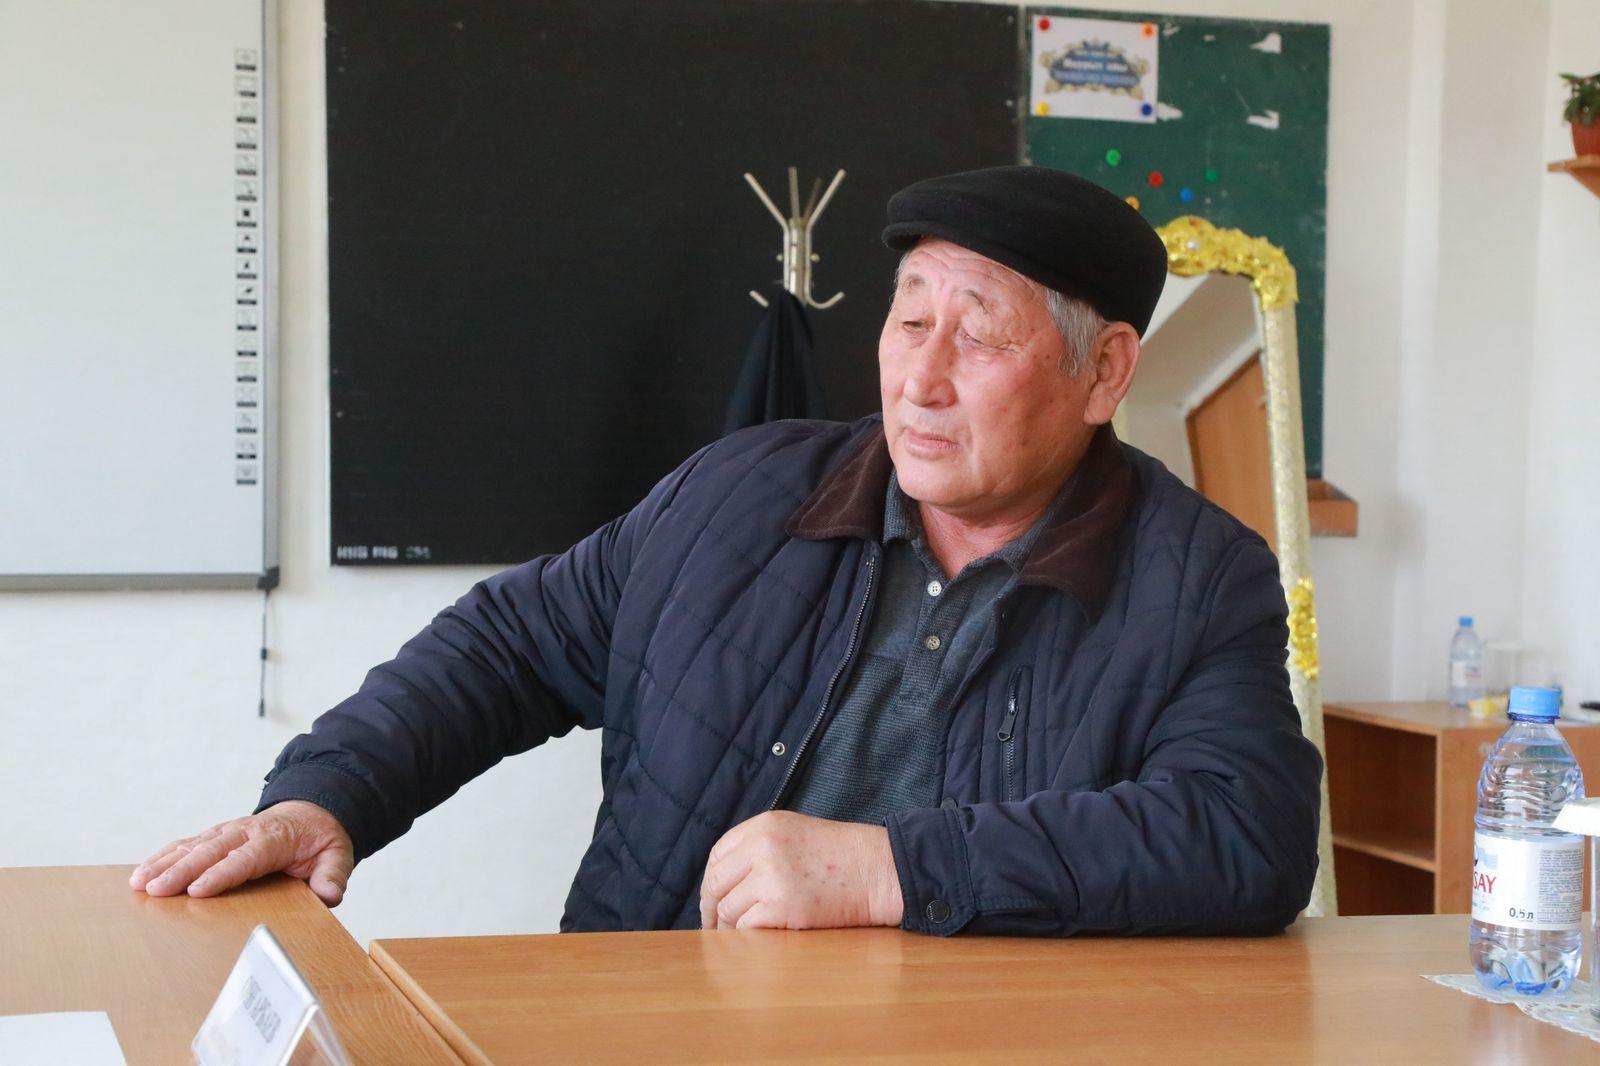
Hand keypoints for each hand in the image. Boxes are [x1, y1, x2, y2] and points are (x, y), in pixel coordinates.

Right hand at [128, 800, 354, 905]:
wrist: (312, 813)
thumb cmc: (320, 838)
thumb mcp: (336, 854)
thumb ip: (333, 874)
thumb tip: (328, 894)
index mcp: (274, 838)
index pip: (245, 858)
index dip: (221, 874)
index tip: (196, 890)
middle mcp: (245, 832)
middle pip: (210, 851)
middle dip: (181, 871)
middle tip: (155, 891)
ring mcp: (227, 832)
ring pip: (192, 846)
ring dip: (164, 863)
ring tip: (139, 883)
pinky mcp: (215, 836)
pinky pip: (186, 845)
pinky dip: (163, 857)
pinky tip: (141, 872)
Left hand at [698, 811, 903, 929]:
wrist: (879, 870)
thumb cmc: (842, 857)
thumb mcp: (796, 834)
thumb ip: (760, 848)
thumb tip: (725, 882)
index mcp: (764, 826)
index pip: (718, 856)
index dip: (712, 882)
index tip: (713, 900)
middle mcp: (763, 847)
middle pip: (716, 883)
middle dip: (712, 909)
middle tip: (715, 927)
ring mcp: (771, 876)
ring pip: (728, 909)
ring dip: (730, 928)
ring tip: (738, 937)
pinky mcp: (782, 906)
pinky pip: (747, 928)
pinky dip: (747, 938)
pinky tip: (756, 942)